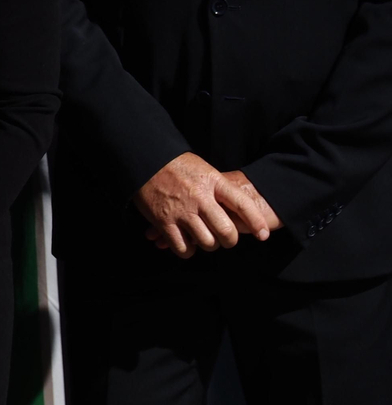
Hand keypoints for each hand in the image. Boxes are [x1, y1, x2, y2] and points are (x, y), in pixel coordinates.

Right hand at [135, 152, 274, 256]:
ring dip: (209, 245)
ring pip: (207, 242)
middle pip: (226, 231)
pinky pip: (183, 248)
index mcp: (213, 182)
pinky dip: (188, 251)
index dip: (256, 222)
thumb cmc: (177, 165)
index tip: (263, 235)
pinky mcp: (163, 221)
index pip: (242, 204)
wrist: (145, 159)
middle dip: (229, 240)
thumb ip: (220, 189)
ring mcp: (181, 210)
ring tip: (204, 238)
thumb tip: (237, 210)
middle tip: (225, 238)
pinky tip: (187, 243)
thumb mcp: (204, 170)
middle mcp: (199, 197)